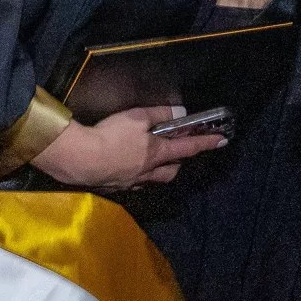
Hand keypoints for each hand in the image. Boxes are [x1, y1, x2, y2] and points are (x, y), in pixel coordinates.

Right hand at [31, 103, 227, 191]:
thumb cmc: (110, 136)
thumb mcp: (137, 117)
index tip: (222, 141)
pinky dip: (136, 177)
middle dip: (178, 163)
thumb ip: (160, 114)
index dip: (205, 143)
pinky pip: (133, 184)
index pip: (187, 148)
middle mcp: (146, 172)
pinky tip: (128, 171)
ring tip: (154, 163)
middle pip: (171, 171)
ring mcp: (130, 182)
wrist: (78, 159)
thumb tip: (181, 113)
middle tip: (178, 153)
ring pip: (152, 180)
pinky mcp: (113, 188)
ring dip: (158, 173)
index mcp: (156, 153)